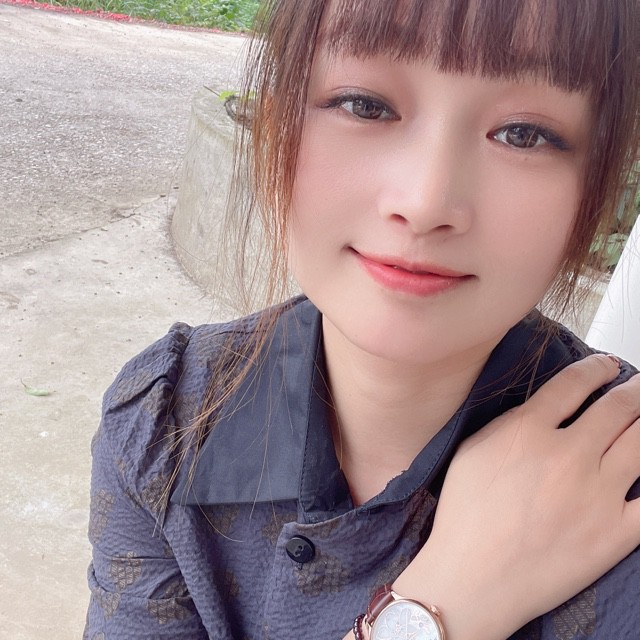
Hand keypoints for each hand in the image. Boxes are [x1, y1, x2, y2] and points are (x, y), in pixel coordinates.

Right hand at [393, 354, 639, 639]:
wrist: (474, 577)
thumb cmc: (465, 515)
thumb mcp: (473, 451)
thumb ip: (510, 422)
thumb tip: (544, 406)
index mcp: (528, 431)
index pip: (574, 384)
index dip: (597, 368)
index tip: (605, 367)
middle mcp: (567, 455)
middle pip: (617, 406)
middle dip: (632, 389)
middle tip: (635, 386)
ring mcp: (597, 493)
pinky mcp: (616, 531)